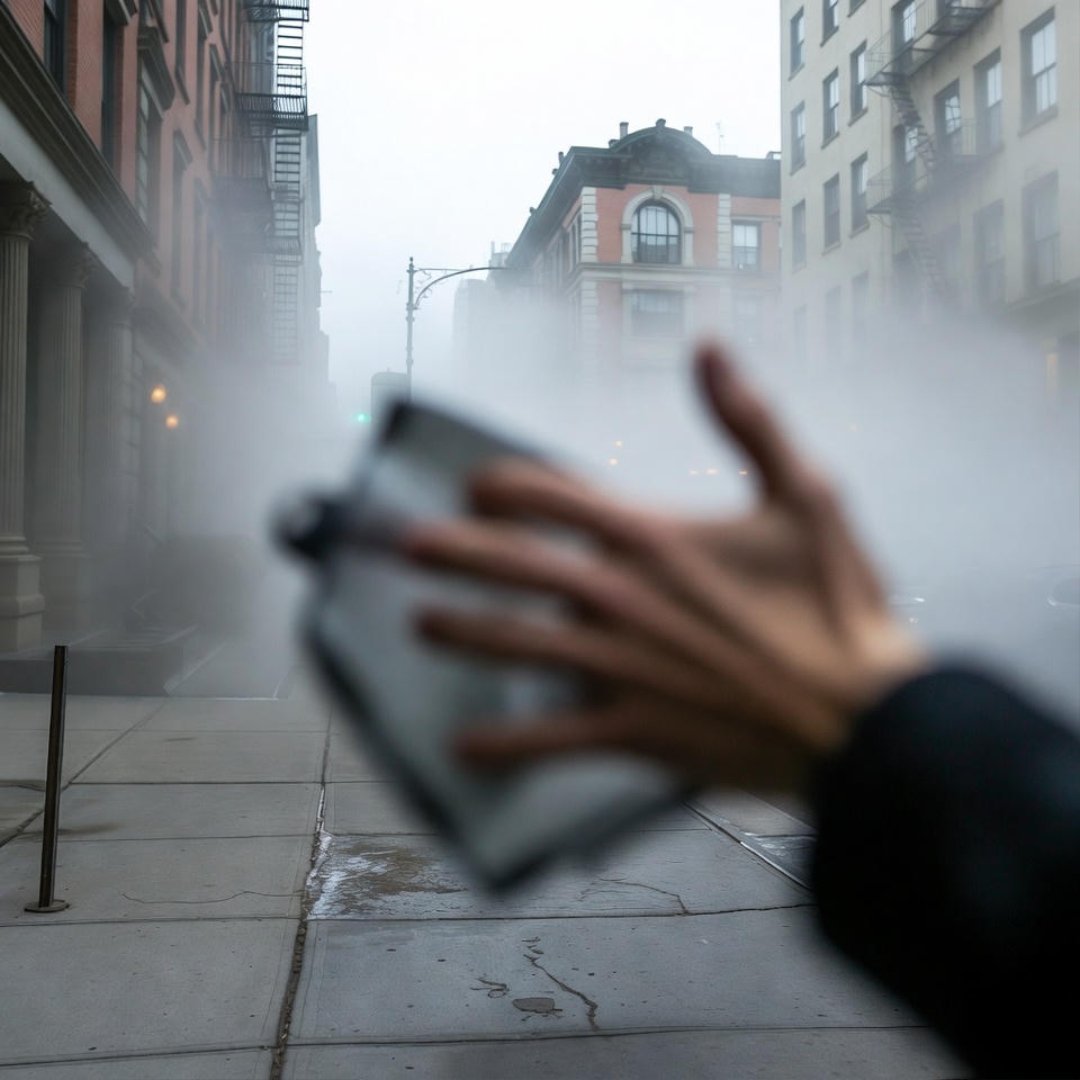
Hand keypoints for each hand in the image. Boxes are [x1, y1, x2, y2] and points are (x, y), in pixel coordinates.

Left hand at [404, 342, 926, 791]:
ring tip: (420, 624)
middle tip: (411, 549)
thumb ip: (750, 422)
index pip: (553, 496)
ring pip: (517, 646)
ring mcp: (619, 668)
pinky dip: (507, 746)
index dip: (506, 486)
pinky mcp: (633, 730)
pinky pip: (552, 740)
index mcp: (653, 537)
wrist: (864, 720)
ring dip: (463, 633)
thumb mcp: (807, 496)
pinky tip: (465, 750)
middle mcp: (620, 598)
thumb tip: (709, 349)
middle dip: (457, 554)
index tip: (476, 485)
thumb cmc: (838, 606)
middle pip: (515, 566)